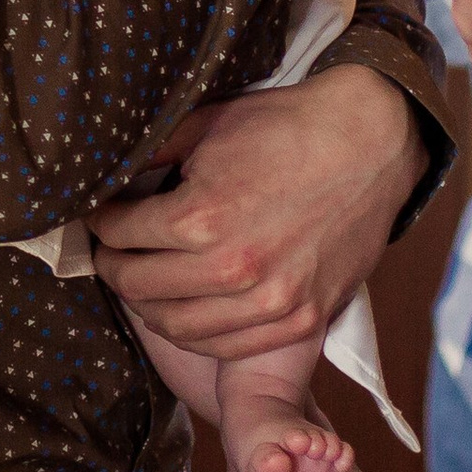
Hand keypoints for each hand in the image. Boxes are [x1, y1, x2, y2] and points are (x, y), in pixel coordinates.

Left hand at [89, 68, 422, 361]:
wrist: (371, 143)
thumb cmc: (286, 127)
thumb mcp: (207, 125)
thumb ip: (151, 156)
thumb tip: (106, 174)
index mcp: (202, 216)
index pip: (119, 235)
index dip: (102, 224)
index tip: (101, 218)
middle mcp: (233, 268)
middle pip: (138, 285)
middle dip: (114, 265)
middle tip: (111, 251)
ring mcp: (271, 302)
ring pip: (175, 326)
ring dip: (147, 304)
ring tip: (143, 281)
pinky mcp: (301, 319)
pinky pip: (225, 346)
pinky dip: (193, 331)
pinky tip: (185, 308)